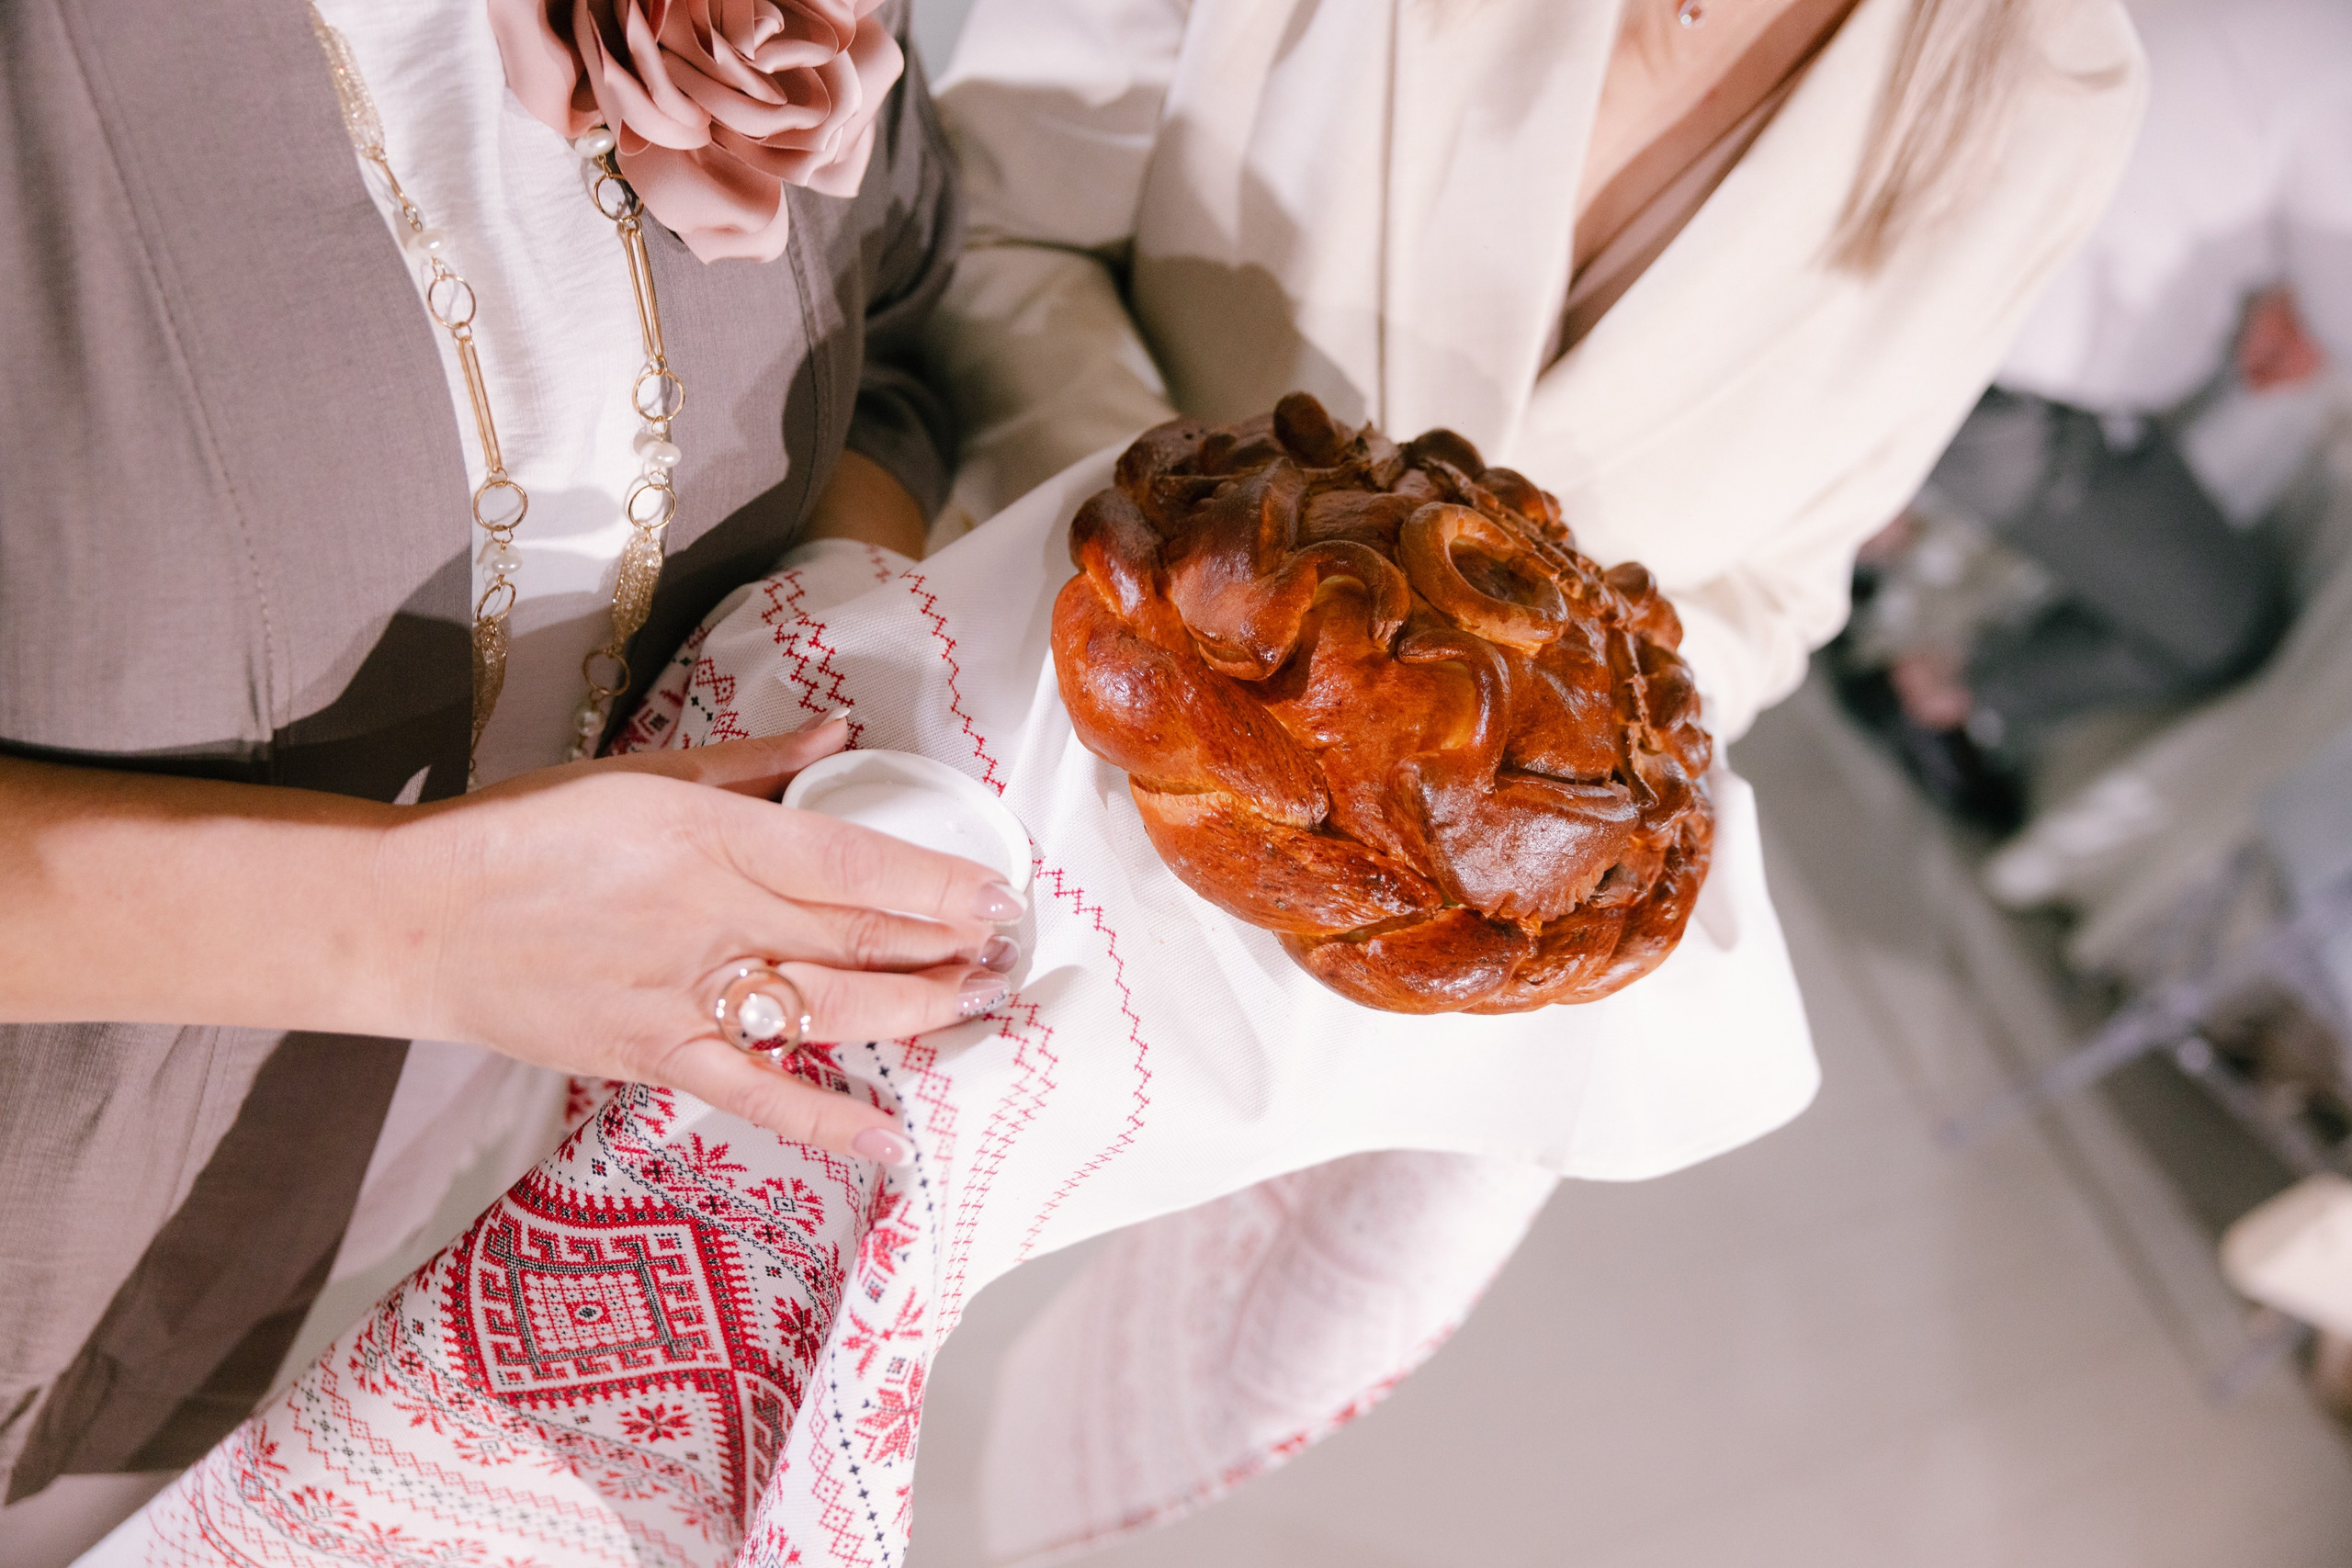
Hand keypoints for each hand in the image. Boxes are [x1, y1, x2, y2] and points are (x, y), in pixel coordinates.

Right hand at [376, 716, 1019, 1159]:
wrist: (418, 919)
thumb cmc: (526, 832)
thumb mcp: (640, 768)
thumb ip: (753, 760)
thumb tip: (841, 733)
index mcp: (709, 835)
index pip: (852, 860)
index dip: (935, 882)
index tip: (996, 892)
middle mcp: (710, 916)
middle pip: (855, 935)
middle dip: (944, 945)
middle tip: (1008, 948)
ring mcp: (685, 995)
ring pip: (826, 1011)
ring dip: (913, 1013)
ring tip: (978, 1004)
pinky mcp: (655, 1056)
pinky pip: (755, 1096)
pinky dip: (823, 1123)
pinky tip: (890, 1142)